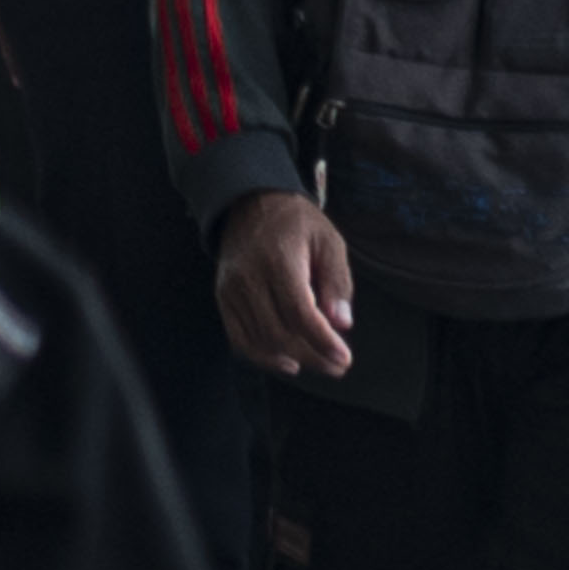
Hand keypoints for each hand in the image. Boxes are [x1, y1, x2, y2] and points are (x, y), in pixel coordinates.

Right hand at [215, 191, 357, 380]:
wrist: (250, 203)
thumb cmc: (296, 223)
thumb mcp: (329, 241)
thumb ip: (337, 281)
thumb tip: (342, 323)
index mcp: (278, 260)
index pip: (299, 312)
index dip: (322, 341)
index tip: (344, 358)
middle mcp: (249, 277)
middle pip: (279, 332)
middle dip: (312, 356)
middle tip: (338, 366)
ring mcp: (231, 290)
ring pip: (260, 340)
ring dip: (292, 359)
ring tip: (320, 363)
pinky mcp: (223, 298)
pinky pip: (239, 339)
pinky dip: (263, 357)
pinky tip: (287, 362)